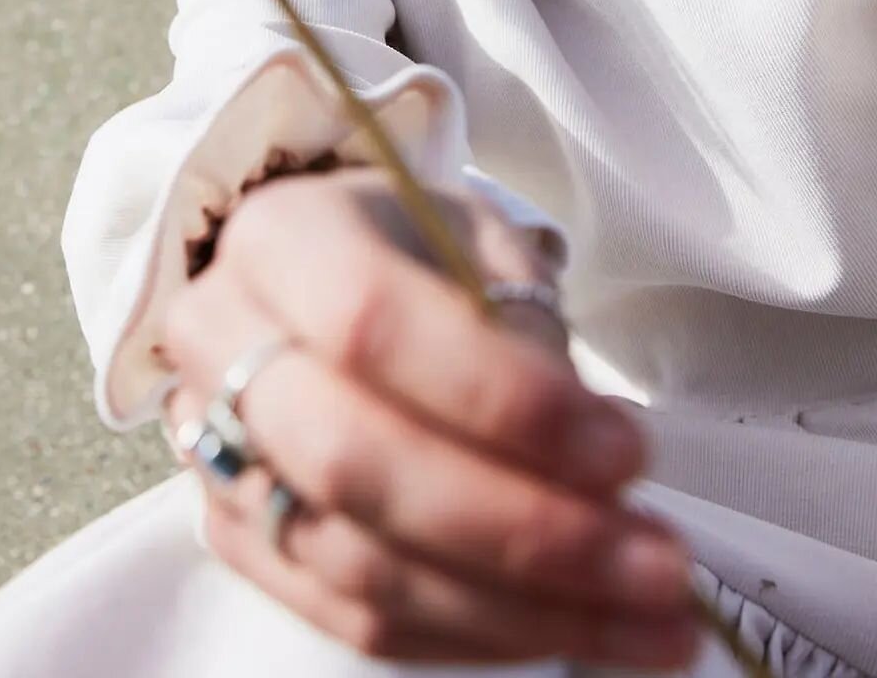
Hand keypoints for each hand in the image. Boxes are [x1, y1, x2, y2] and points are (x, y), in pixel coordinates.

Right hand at [161, 167, 699, 668]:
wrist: (315, 282)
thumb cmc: (413, 251)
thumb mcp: (475, 241)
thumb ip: (523, 331)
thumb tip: (597, 468)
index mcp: (280, 238)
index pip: (373, 324)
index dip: (501, 400)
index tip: (626, 452)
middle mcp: (221, 343)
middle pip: (359, 463)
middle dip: (524, 529)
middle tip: (659, 565)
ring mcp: (217, 451)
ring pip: (362, 564)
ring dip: (523, 610)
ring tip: (651, 622)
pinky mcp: (239, 538)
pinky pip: (357, 620)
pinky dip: (476, 637)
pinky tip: (574, 631)